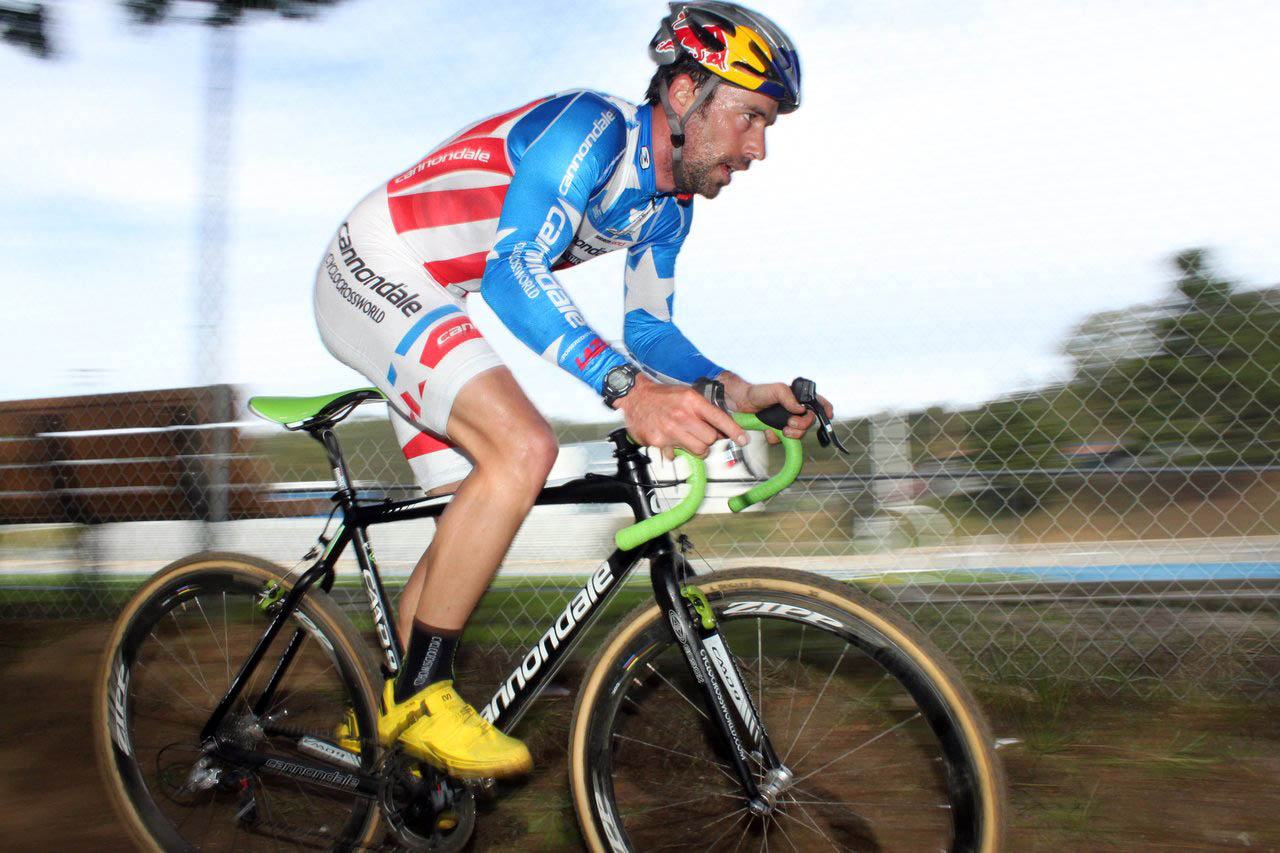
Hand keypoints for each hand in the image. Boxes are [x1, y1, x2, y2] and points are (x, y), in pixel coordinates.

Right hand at [615, 375, 747, 459]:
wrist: (634, 397)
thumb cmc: (662, 396)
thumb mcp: (686, 394)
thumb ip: (704, 409)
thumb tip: (722, 426)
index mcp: (691, 400)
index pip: (719, 418)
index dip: (734, 431)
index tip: (743, 439)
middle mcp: (682, 415)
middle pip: (711, 438)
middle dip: (710, 439)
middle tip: (701, 434)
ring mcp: (670, 430)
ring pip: (699, 450)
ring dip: (697, 447)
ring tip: (688, 438)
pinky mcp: (659, 441)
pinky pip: (678, 455)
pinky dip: (677, 450)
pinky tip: (671, 439)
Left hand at [718, 372, 833, 443]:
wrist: (739, 404)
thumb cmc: (758, 393)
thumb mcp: (776, 390)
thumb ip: (789, 397)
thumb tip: (800, 409)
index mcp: (798, 398)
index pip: (818, 403)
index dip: (826, 410)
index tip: (828, 416)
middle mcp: (794, 410)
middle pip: (810, 422)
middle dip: (802, 425)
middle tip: (790, 423)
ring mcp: (786, 422)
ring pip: (799, 434)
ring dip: (792, 434)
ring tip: (782, 429)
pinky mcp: (777, 432)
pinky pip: (783, 441)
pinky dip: (776, 438)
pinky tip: (769, 431)